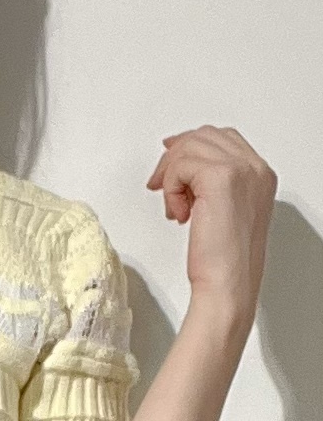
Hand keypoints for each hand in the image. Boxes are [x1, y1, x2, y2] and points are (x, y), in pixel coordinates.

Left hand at [146, 123, 275, 331]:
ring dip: (172, 177)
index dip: (191, 146)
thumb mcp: (222, 210)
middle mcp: (255, 168)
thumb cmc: (224, 260)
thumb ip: (210, 182)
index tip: (170, 163)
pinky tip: (179, 214)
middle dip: (176, 158)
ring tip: (175, 207)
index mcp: (260, 174)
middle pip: (204, 136)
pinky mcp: (220, 178)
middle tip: (160, 185)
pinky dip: (171, 189)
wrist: (228, 284)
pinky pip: (180, 166)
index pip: (222, 138)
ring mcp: (241, 170)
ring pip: (189, 149)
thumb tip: (180, 158)